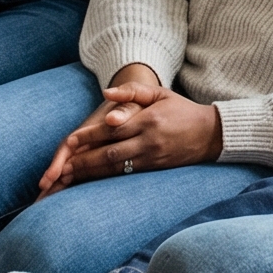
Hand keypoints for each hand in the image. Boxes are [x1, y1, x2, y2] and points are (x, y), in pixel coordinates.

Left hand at [38, 68, 223, 191]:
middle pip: (110, 153)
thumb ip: (132, 90)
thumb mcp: (160, 93)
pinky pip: (126, 176)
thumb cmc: (181, 110)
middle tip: (61, 168)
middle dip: (84, 161)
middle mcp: (149, 141)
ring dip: (91, 174)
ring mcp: (152, 158)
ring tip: (69, 178)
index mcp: (148, 120)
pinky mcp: (155, 170)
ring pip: (116, 169)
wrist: (211, 134)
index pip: (112, 128)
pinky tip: (92, 182)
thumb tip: (106, 93)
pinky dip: (106, 179)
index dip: (89, 136)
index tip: (69, 142)